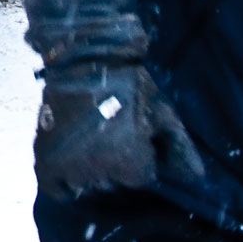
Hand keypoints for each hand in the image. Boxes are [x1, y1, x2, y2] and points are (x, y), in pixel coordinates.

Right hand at [26, 0, 203, 200]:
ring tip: (92, 139)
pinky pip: (55, 187)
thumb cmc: (129, 79)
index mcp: (130, 159)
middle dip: (116, 163)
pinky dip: (63, 184)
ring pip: (86, 182)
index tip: (138, 137)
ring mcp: (69, 163)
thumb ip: (178, 146)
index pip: (141, 176)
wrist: (83, 54)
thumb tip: (197, 177)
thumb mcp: (161, 110)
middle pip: (113, 182)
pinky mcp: (45, 155)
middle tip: (113, 133)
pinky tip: (71, 166)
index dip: (141, 157)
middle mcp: (99, 168)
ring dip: (91, 168)